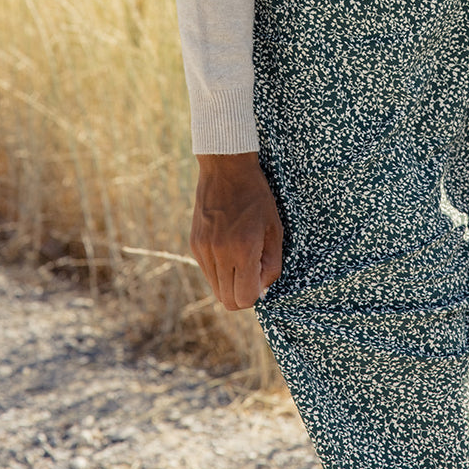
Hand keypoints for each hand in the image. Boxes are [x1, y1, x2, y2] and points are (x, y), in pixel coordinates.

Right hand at [190, 152, 283, 310]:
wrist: (226, 168)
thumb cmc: (256, 196)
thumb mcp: (274, 228)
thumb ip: (272, 264)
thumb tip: (262, 290)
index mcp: (243, 249)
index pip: (245, 298)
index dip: (256, 294)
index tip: (261, 276)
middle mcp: (219, 253)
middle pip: (227, 301)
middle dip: (242, 294)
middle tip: (252, 273)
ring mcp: (203, 250)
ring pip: (215, 289)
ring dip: (229, 283)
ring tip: (240, 258)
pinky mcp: (194, 244)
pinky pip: (207, 272)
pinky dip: (219, 270)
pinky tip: (228, 248)